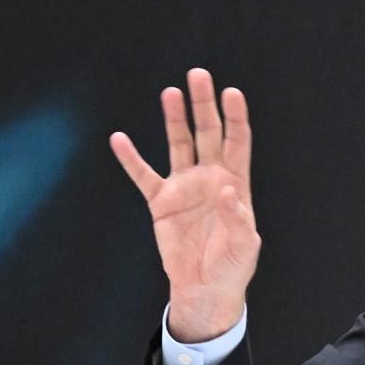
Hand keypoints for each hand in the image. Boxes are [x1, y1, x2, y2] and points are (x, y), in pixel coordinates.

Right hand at [110, 68, 260, 341]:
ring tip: (170, 92)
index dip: (235, 118)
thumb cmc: (232, 266)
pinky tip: (120, 139)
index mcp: (235, 183)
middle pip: (207, 133)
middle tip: (199, 75)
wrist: (205, 288)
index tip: (232, 93)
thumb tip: (227, 189)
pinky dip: (131, 159)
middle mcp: (210, 178)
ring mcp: (185, 187)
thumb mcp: (244, 245)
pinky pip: (144, 176)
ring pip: (179, 144)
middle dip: (204, 105)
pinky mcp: (161, 203)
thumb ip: (237, 217)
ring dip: (174, 119)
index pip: (237, 142)